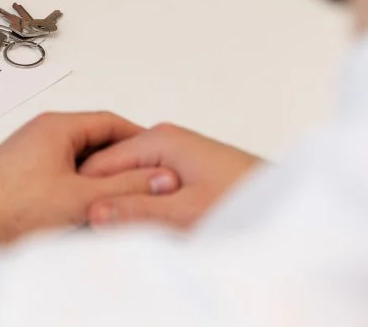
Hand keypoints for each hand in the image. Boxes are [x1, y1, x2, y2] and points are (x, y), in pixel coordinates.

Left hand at [0, 112, 179, 251]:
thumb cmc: (10, 210)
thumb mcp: (82, 199)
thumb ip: (126, 187)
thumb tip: (160, 177)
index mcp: (55, 126)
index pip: (110, 121)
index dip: (140, 140)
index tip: (159, 158)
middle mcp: (39, 133)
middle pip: (95, 140)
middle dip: (121, 162)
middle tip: (144, 183)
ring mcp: (28, 153)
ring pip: (78, 160)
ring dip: (99, 178)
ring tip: (117, 200)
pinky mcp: (20, 174)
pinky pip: (60, 173)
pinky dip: (79, 187)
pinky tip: (86, 210)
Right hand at [79, 123, 262, 229]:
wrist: (288, 204)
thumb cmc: (246, 199)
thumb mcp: (185, 213)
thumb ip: (137, 211)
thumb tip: (94, 211)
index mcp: (158, 139)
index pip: (96, 162)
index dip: (84, 192)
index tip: (80, 218)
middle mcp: (163, 140)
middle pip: (110, 168)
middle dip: (104, 198)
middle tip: (104, 228)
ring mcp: (172, 154)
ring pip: (127, 178)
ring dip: (124, 203)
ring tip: (128, 227)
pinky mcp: (181, 169)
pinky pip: (145, 184)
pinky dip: (141, 203)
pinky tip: (148, 223)